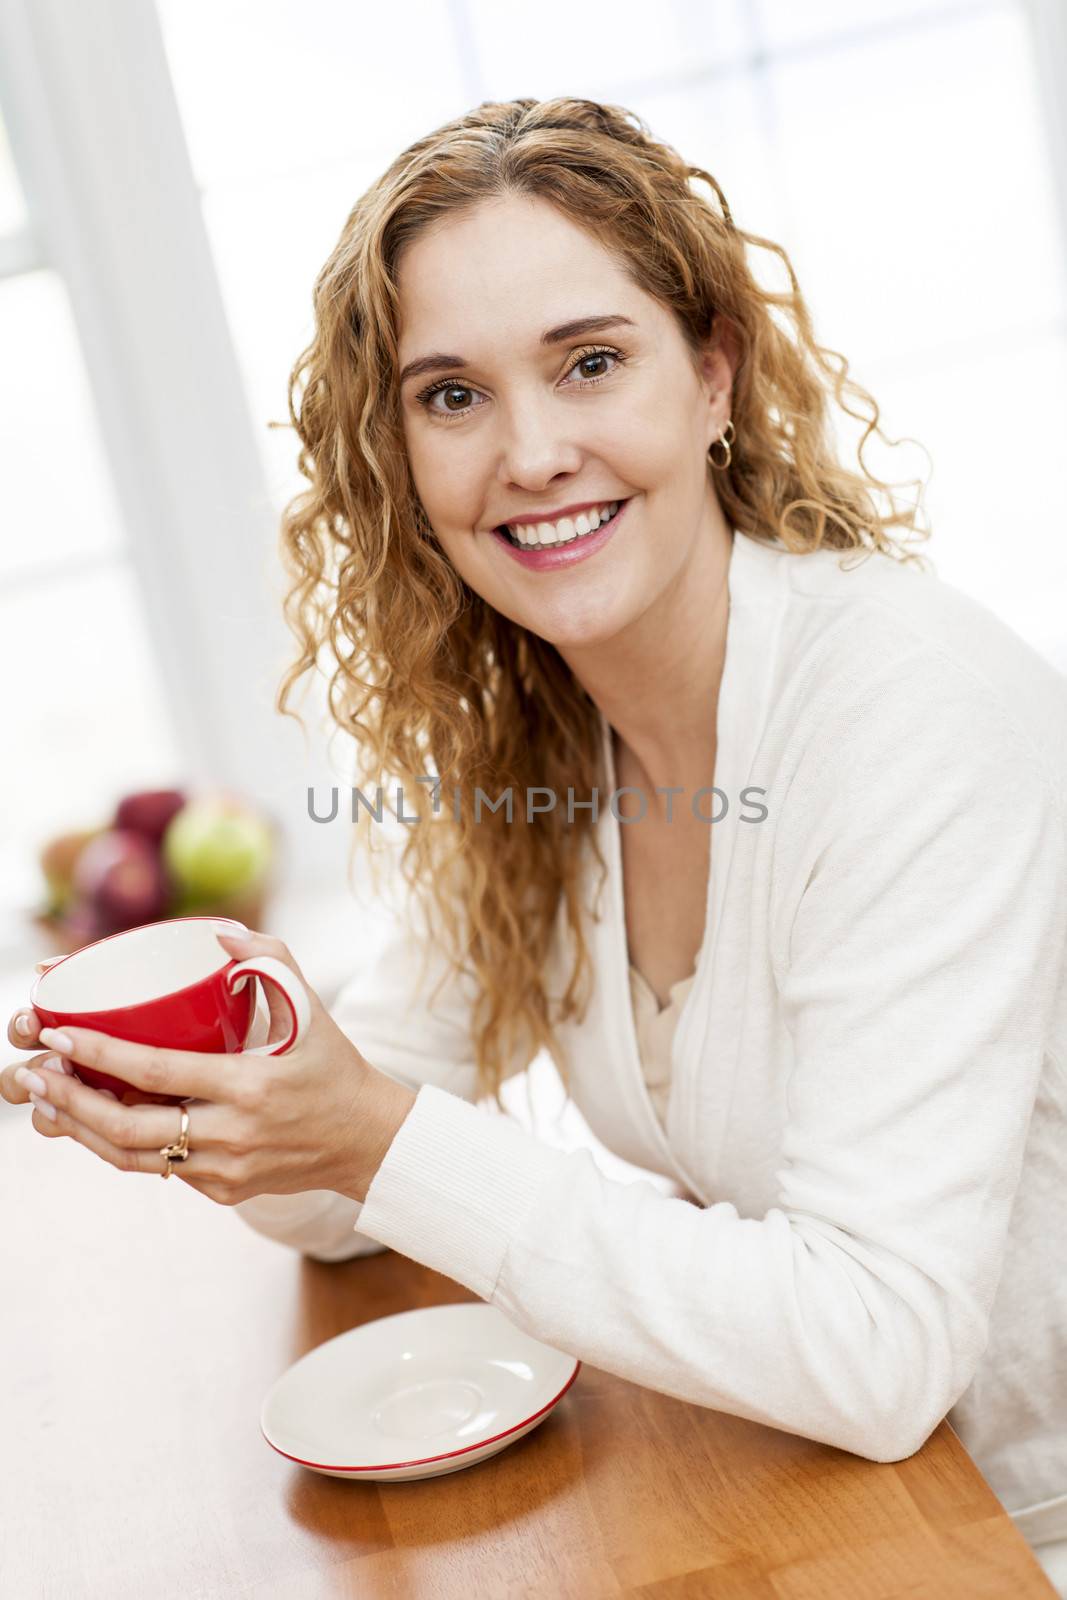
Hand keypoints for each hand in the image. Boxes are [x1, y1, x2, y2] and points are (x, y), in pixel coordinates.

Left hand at [2, 929, 416, 1205]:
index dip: (101, 1053)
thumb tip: (221, 933)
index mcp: (251, 1086)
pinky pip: (161, 1169)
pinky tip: (97, 1121)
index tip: (60, 1035)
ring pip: (132, 1158)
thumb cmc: (336, 1067)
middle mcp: (233, 1135)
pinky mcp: (223, 1190)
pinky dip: (122, 1146)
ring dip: (82, 1130)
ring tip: (49, 1101)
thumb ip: (271, 959)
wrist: (368, 1141)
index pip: (158, 1072)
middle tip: (36, 1074)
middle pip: (129, 1127)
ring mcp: (226, 1170)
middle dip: (71, 1101)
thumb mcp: (313, 1009)